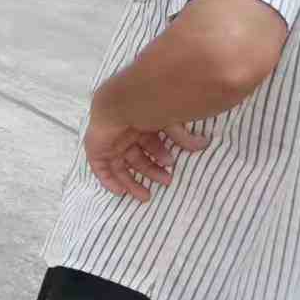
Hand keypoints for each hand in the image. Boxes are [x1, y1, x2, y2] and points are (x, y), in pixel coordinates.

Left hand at [83, 100, 208, 203]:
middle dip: (151, 171)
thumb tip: (204, 143)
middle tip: (166, 182)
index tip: (171, 166)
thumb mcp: (169, 122)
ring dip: (132, 181)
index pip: (149, 142)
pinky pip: (99, 167)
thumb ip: (183, 135)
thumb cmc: (147, 109)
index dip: (159, 155)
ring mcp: (109, 139)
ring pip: (119, 165)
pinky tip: (120, 191)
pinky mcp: (95, 147)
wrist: (122, 104)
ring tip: (146, 195)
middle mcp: (124, 132)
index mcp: (140, 122)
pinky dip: (108, 179)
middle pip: (136, 157)